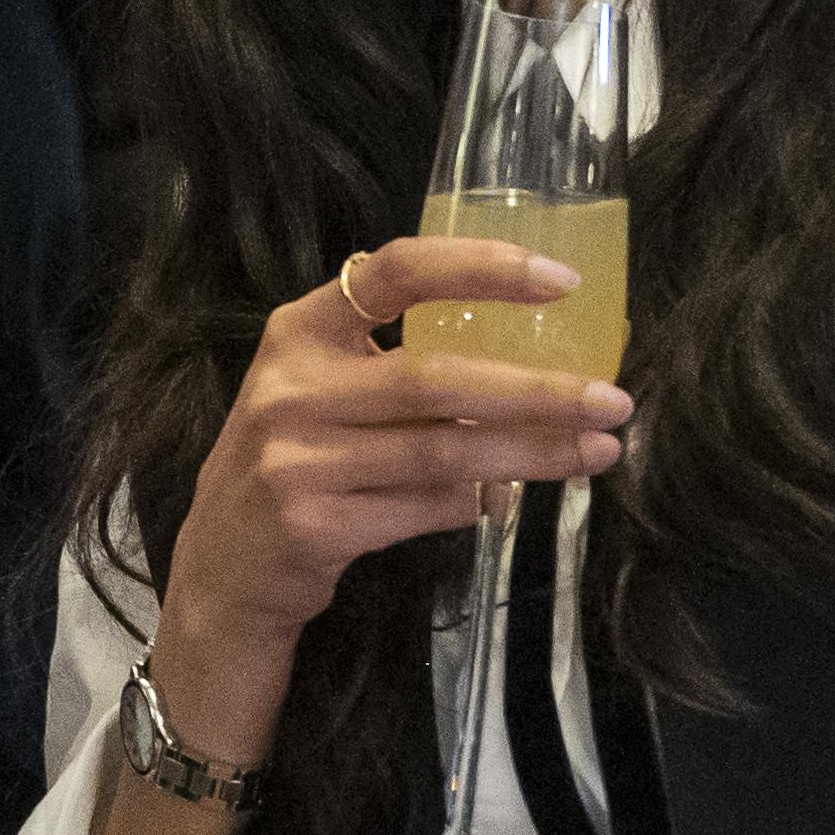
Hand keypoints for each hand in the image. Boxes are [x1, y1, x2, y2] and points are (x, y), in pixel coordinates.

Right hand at [155, 241, 629, 698]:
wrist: (223, 566)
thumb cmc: (295, 461)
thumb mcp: (320, 392)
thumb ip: (394, 365)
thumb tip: (533, 359)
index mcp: (300, 331)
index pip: (395, 273)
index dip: (479, 268)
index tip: (558, 279)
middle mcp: (292, 389)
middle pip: (437, 378)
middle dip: (538, 389)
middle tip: (612, 399)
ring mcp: (298, 461)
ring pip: (444, 452)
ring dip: (532, 453)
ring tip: (597, 452)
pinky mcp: (315, 525)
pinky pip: (425, 509)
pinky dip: (476, 504)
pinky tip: (508, 502)